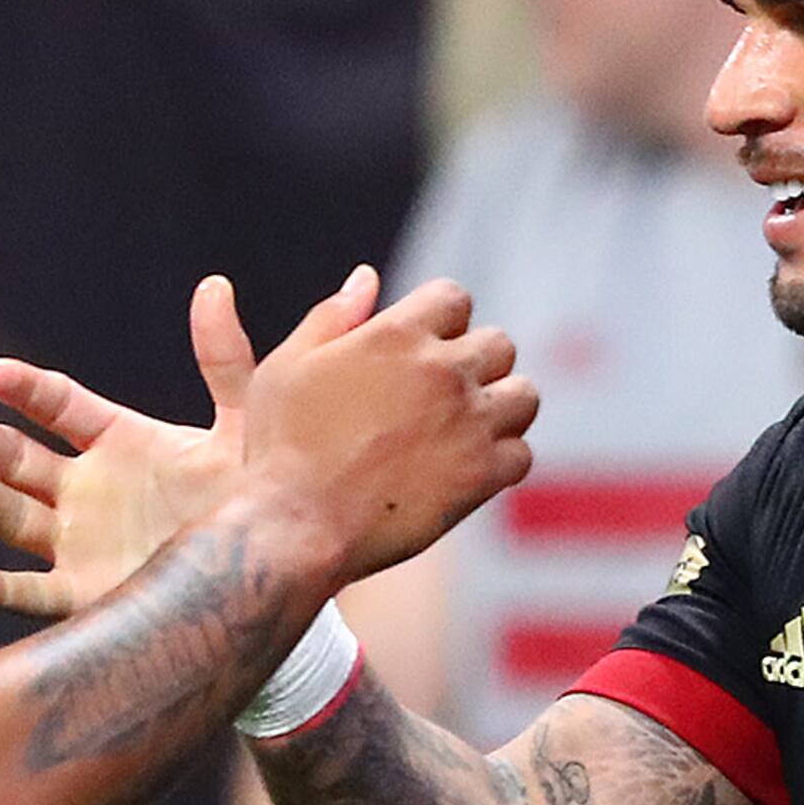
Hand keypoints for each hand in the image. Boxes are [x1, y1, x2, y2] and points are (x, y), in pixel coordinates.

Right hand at [0, 269, 376, 618]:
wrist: (268, 575)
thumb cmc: (255, 498)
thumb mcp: (241, 426)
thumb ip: (224, 362)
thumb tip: (213, 284)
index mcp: (118, 440)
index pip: (59, 405)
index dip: (27, 390)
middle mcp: (87, 490)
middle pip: (21, 461)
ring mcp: (78, 543)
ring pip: (13, 517)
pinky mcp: (81, 595)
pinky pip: (28, 595)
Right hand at [231, 275, 535, 587]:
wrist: (294, 527)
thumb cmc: (279, 448)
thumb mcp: (287, 367)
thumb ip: (332, 317)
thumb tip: (367, 277)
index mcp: (396, 334)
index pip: (454, 298)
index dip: (442, 321)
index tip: (425, 349)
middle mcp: (442, 370)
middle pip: (499, 344)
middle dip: (477, 363)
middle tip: (446, 396)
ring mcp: (468, 422)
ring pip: (524, 395)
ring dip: (501, 407)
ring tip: (467, 429)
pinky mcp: (481, 475)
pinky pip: (521, 454)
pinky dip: (502, 461)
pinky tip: (469, 470)